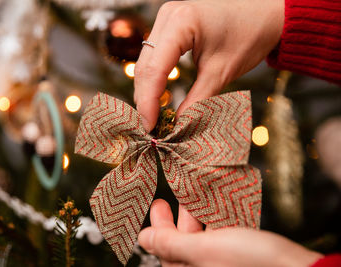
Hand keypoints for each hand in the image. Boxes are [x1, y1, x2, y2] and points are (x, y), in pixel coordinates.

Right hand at [134, 0, 284, 132]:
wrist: (264, 14)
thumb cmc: (249, 36)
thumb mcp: (222, 72)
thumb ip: (197, 100)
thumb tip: (177, 126)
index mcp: (180, 23)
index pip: (154, 70)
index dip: (148, 102)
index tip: (150, 127)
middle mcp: (167, 16)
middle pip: (145, 66)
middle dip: (145, 99)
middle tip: (151, 127)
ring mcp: (166, 19)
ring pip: (146, 62)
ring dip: (147, 91)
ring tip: (153, 116)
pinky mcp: (168, 26)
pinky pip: (154, 57)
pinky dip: (154, 79)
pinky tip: (157, 97)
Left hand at [138, 199, 322, 266]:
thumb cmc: (250, 263)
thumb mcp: (204, 249)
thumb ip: (172, 243)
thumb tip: (143, 238)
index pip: (165, 252)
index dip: (158, 228)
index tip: (158, 205)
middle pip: (183, 244)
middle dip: (179, 219)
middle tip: (174, 197)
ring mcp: (223, 265)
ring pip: (203, 240)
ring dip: (199, 217)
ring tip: (196, 196)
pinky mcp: (240, 259)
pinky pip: (222, 240)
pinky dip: (217, 223)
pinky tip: (218, 207)